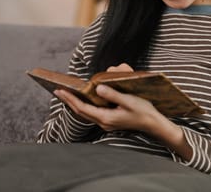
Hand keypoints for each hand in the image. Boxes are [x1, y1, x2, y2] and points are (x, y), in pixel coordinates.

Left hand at [54, 63, 192, 159]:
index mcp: (106, 118)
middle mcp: (103, 122)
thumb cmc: (142, 110)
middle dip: (69, 101)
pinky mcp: (110, 121)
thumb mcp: (128, 100)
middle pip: (80, 112)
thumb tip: (97, 88)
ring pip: (85, 113)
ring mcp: (106, 123)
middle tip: (58, 91)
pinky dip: (84, 106)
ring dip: (75, 104)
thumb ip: (112, 95)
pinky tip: (83, 99)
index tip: (59, 90)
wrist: (153, 123)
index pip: (82, 108)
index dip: (70, 99)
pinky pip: (92, 113)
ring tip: (67, 94)